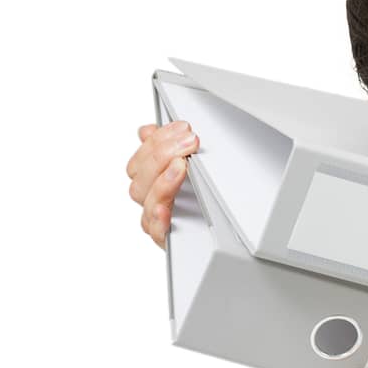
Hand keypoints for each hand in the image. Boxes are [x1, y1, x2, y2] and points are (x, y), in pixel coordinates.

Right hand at [126, 120, 198, 246]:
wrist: (227, 234)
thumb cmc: (207, 200)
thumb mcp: (191, 167)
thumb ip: (169, 148)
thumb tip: (148, 130)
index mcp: (152, 180)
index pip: (141, 158)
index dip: (157, 140)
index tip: (182, 128)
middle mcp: (152, 199)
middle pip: (140, 177)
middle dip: (162, 154)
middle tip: (189, 142)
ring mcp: (159, 220)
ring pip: (146, 200)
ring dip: (163, 180)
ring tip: (181, 166)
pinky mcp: (169, 239)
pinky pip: (157, 232)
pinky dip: (159, 219)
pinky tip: (165, 210)